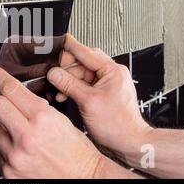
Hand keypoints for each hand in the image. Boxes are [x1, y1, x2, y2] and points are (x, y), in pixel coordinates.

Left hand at [0, 65, 106, 178]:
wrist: (83, 179)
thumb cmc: (77, 153)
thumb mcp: (61, 121)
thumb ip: (36, 108)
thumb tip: (15, 97)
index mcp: (42, 118)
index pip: (11, 89)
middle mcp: (27, 137)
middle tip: (3, 106)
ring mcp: (16, 156)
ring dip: (4, 131)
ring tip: (23, 139)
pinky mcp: (9, 172)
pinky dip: (7, 151)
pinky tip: (24, 154)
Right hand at [47, 35, 152, 158]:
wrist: (129, 142)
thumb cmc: (118, 125)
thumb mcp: (87, 102)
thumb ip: (68, 84)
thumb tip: (54, 73)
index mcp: (112, 70)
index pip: (86, 52)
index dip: (70, 47)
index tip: (58, 41)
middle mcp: (112, 73)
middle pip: (83, 62)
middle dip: (67, 69)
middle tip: (54, 74)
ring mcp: (109, 82)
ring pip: (82, 73)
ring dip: (69, 80)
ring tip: (59, 90)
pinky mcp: (104, 91)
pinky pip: (86, 83)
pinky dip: (75, 88)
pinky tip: (66, 94)